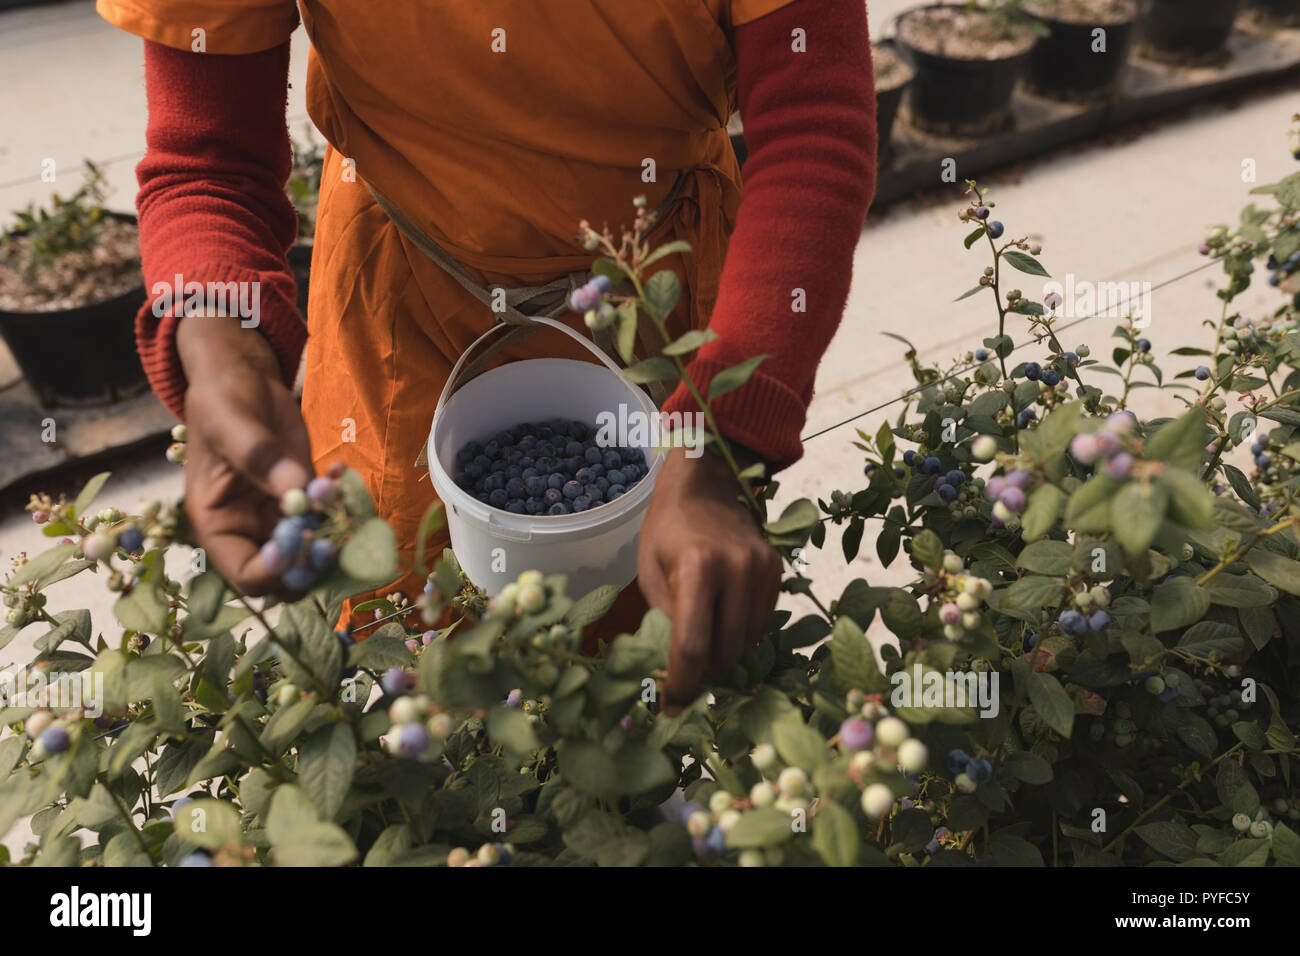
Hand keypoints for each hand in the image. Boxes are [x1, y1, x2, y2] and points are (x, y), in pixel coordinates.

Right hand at [177, 314, 313, 595]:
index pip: (246, 575)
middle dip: (314, 563)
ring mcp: (281, 519)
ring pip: (315, 553)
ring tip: (336, 491)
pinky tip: (338, 472)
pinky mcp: (308, 500)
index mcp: (217, 525)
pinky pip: (332, 518)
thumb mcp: (231, 423)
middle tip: (335, 535)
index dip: (275, 570)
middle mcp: (250, 531)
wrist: (244, 380)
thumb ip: (259, 458)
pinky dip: (343, 504)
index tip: (298, 543)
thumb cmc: (223, 400)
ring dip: (336, 535)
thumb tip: (297, 494)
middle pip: (288, 577)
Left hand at [637, 446, 782, 715]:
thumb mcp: (650, 570)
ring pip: (748, 641)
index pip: (693, 645)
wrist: (708, 483)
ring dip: (726, 656)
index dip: (681, 684)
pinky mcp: (778, 570)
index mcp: (698, 568)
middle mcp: (737, 570)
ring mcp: (763, 570)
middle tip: (686, 677)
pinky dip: (743, 634)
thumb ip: (663, 618)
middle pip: (726, 651)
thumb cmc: (668, 529)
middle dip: (704, 674)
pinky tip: (725, 622)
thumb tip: (674, 667)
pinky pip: (763, 622)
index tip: (671, 706)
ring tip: (705, 648)